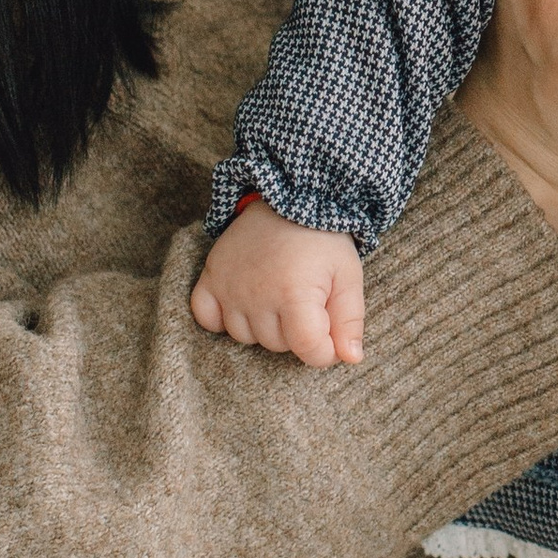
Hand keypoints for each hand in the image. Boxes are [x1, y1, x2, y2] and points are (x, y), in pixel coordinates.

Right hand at [191, 199, 367, 367]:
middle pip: (277, 345)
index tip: (330, 335)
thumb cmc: (323, 240)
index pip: (308, 350)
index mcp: (295, 293)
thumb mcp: (349, 276)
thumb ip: (350, 320)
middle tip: (305, 299)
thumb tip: (351, 360)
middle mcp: (257, 294)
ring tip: (278, 295)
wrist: (290, 197)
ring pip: (245, 337)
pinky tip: (244, 304)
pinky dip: (222, 319)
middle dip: (296, 332)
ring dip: (264, 326)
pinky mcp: (210, 278)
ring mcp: (230, 288)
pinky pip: (206, 319)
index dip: (325, 351)